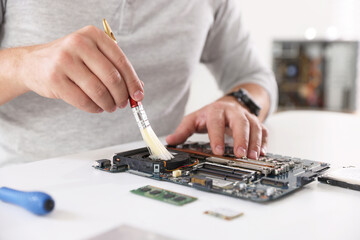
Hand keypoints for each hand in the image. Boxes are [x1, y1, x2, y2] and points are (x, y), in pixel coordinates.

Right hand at [19, 25, 143, 112]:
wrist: (32, 63)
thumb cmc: (69, 60)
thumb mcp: (92, 55)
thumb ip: (114, 68)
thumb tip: (137, 89)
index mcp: (93, 35)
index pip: (121, 61)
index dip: (132, 81)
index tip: (138, 95)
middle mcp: (79, 44)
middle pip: (112, 77)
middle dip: (122, 95)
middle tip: (123, 104)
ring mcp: (64, 60)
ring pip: (99, 91)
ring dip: (109, 104)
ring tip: (110, 107)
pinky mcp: (55, 79)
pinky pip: (83, 101)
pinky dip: (95, 108)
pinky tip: (97, 108)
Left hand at [166, 96, 267, 158]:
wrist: (228, 104)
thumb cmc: (211, 115)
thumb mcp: (195, 119)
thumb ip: (183, 130)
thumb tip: (169, 140)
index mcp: (216, 110)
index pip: (217, 122)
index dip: (217, 136)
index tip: (218, 151)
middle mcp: (233, 112)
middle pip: (240, 122)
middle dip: (241, 138)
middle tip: (240, 154)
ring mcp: (247, 117)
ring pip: (255, 126)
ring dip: (255, 142)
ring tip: (253, 157)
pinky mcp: (256, 123)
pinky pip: (264, 131)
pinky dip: (264, 142)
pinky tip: (262, 153)